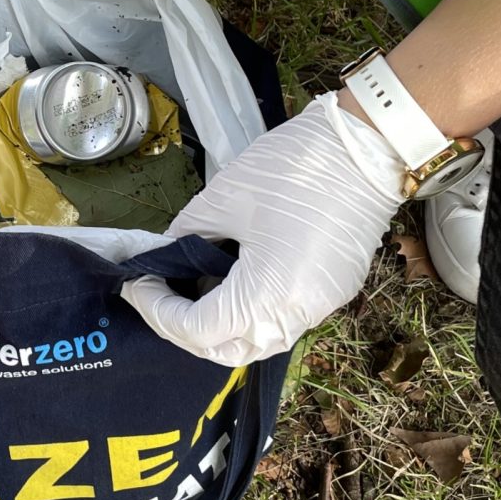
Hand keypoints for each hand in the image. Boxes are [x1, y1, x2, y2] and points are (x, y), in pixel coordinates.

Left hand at [120, 93, 405, 364]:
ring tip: (185, 284)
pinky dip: (247, 310)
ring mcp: (320, 307)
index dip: (157, 310)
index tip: (135, 280)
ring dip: (217, 324)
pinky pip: (280, 319)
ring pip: (258, 340)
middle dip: (184, 328)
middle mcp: (297, 315)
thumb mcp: (223, 198)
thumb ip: (188, 233)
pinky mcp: (331, 291)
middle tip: (156, 290)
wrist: (365, 150)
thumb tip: (168, 251)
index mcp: (268, 296)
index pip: (198, 331)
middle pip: (229, 350)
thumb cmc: (289, 169)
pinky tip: (224, 277)